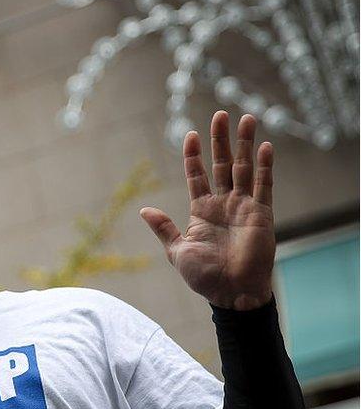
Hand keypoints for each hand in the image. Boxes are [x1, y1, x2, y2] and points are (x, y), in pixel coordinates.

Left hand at [141, 111, 274, 310]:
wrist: (231, 294)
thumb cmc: (204, 277)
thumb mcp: (177, 251)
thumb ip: (164, 228)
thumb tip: (144, 209)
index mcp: (202, 210)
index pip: (197, 175)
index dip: (194, 155)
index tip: (190, 134)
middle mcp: (223, 204)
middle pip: (222, 164)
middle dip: (221, 140)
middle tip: (220, 114)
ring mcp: (243, 207)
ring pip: (244, 168)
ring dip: (245, 144)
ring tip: (246, 118)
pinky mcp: (262, 214)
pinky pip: (264, 186)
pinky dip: (264, 166)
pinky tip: (264, 146)